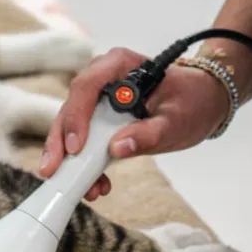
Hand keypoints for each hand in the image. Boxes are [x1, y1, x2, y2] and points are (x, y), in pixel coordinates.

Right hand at [39, 47, 229, 200]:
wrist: (199, 102)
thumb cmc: (190, 103)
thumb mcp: (176, 121)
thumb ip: (149, 134)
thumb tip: (117, 148)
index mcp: (120, 65)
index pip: (86, 86)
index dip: (76, 117)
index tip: (76, 148)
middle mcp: (102, 78)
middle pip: (70, 108)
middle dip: (60, 143)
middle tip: (52, 169)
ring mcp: (97, 98)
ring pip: (71, 127)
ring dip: (70, 159)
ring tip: (83, 187)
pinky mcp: (98, 117)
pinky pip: (84, 139)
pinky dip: (85, 163)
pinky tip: (96, 184)